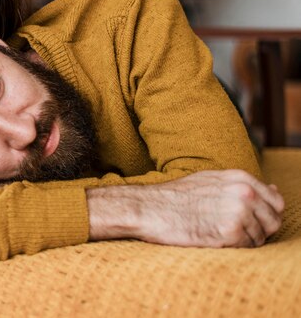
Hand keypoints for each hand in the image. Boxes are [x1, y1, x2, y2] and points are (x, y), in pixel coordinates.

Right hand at [86, 169, 284, 247]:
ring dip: (244, 240)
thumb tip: (274, 190)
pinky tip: (213, 238)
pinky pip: (246, 248)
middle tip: (232, 229)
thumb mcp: (211, 180)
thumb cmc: (176, 196)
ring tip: (217, 232)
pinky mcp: (229, 233)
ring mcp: (238, 212)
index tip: (251, 219)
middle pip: (273, 221)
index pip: (276, 201)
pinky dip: (233, 248)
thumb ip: (243, 185)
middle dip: (258, 229)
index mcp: (240, 178)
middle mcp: (244, 193)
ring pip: (260, 237)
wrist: (149, 208)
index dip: (266, 214)